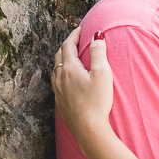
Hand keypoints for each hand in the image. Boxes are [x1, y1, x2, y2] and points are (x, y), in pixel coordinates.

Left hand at [52, 28, 113, 145]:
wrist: (88, 130)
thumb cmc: (97, 102)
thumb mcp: (102, 73)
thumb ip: (98, 52)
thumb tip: (96, 35)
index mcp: (69, 69)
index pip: (68, 45)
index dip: (74, 35)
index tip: (81, 29)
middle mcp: (60, 78)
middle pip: (59, 56)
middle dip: (67, 45)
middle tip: (76, 40)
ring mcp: (58, 91)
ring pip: (56, 69)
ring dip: (62, 60)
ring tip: (71, 58)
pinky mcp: (60, 103)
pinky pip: (57, 82)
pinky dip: (61, 74)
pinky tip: (67, 79)